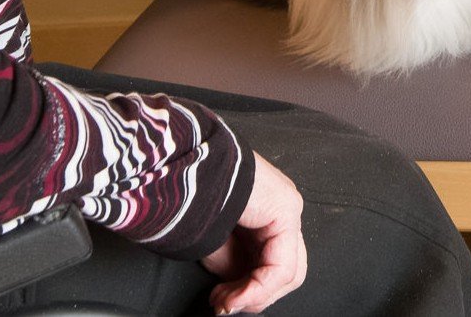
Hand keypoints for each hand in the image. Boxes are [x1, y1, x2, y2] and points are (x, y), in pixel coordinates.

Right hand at [201, 152, 306, 314]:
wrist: (182, 167)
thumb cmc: (191, 195)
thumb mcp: (215, 246)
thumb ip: (235, 269)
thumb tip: (238, 297)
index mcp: (266, 214)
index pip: (272, 265)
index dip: (249, 291)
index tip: (220, 301)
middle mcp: (281, 210)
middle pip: (285, 271)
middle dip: (254, 296)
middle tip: (224, 303)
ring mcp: (288, 206)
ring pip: (289, 272)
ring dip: (255, 296)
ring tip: (225, 301)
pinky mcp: (286, 209)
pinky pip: (281, 265)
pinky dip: (258, 289)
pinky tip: (235, 296)